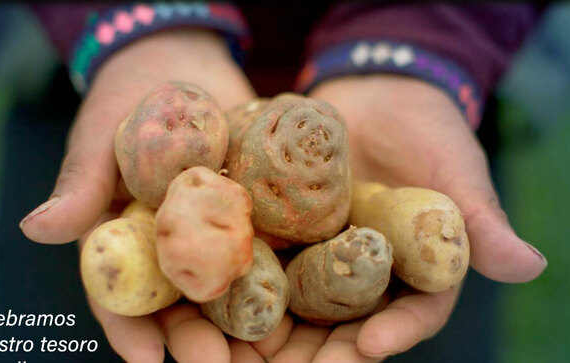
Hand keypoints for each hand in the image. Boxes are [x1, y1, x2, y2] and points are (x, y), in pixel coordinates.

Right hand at [19, 28, 257, 361]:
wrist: (180, 64)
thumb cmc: (126, 99)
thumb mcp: (99, 137)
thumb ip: (80, 184)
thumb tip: (34, 228)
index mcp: (123, 239)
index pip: (118, 293)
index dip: (129, 328)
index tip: (147, 358)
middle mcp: (168, 245)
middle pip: (177, 302)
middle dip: (194, 337)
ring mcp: (212, 231)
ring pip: (224, 284)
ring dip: (241, 319)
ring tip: (264, 348)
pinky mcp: (251, 212)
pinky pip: (265, 243)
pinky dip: (279, 270)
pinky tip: (301, 294)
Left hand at [233, 74, 545, 361]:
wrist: (376, 93)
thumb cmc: (427, 129)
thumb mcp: (456, 170)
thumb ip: (479, 220)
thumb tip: (531, 266)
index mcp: (414, 269)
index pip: (411, 313)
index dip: (395, 334)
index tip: (370, 348)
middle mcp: (367, 271)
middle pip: (348, 322)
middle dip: (325, 351)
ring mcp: (324, 252)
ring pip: (301, 300)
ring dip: (277, 326)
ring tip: (253, 344)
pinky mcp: (288, 228)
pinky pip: (267, 255)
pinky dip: (248, 274)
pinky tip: (225, 288)